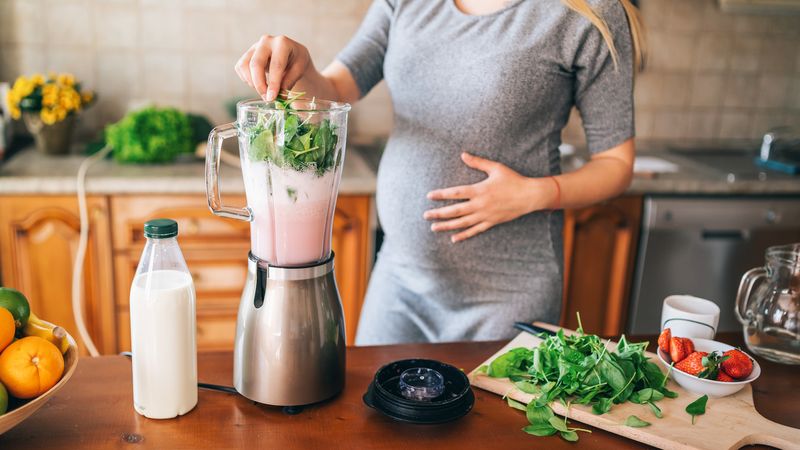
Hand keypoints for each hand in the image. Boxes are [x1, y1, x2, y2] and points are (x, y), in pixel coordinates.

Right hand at [235, 34, 312, 100]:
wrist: (290, 53)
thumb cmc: (296, 60)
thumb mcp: (299, 69)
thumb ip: (289, 81)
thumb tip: (279, 95)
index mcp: (282, 43)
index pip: (276, 65)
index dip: (273, 83)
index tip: (272, 98)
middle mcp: (266, 41)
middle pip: (256, 64)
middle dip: (259, 84)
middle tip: (266, 98)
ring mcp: (254, 46)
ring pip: (245, 66)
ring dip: (252, 83)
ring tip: (264, 90)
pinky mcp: (247, 53)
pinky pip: (240, 68)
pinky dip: (247, 79)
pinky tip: (258, 83)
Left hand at [423, 153, 556, 241]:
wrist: (530, 196)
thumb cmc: (513, 180)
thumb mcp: (496, 168)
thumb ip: (478, 162)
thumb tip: (463, 155)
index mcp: (479, 190)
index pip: (455, 193)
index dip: (441, 195)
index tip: (429, 196)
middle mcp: (480, 204)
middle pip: (455, 211)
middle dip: (439, 213)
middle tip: (425, 215)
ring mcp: (485, 215)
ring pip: (462, 223)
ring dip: (447, 225)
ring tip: (433, 227)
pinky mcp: (491, 222)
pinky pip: (475, 230)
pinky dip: (464, 235)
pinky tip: (453, 238)